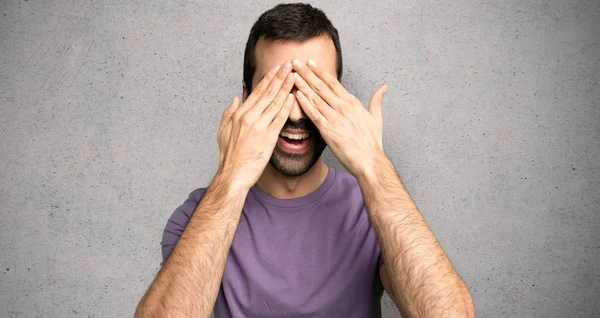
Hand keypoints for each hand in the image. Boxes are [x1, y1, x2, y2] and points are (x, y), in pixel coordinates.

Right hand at [217, 62, 294, 190]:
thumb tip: (235, 98)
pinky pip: (280, 119)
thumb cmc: (229, 156)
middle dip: (280, 77)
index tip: (276, 69)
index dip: (268, 79)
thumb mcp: (223, 131)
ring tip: (295, 76)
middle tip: (290, 65)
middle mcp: (249, 117)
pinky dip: (287, 107)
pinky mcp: (268, 138)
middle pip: (267, 93)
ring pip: (275, 103)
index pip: (256, 92)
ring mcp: (259, 126)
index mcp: (239, 114)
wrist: (233, 174)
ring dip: (286, 88)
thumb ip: (229, 113)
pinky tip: (294, 97)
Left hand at [291, 58, 387, 177]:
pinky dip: (304, 103)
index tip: (310, 62)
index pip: (333, 83)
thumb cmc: (372, 142)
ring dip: (302, 85)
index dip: (320, 72)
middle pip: (321, 86)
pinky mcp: (328, 130)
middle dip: (307, 73)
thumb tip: (384, 87)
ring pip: (315, 97)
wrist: (370, 160)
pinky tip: (296, 95)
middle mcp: (343, 107)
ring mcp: (335, 118)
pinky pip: (313, 114)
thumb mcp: (376, 117)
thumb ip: (377, 100)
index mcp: (353, 103)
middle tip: (295, 61)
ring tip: (292, 74)